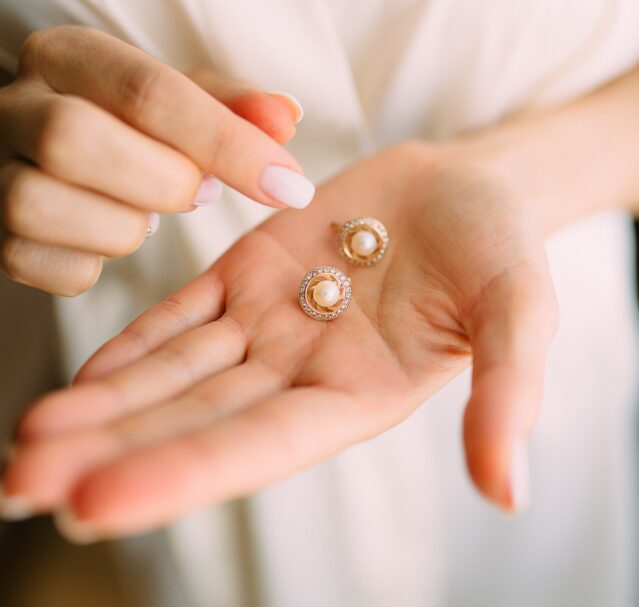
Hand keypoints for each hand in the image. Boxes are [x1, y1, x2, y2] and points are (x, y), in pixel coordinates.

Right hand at [0, 25, 309, 295]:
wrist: (55, 151)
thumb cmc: (132, 128)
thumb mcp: (182, 102)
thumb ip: (233, 108)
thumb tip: (287, 117)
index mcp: (70, 58)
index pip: (149, 93)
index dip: (229, 144)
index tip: (289, 185)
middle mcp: (15, 106)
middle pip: (73, 139)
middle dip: (162, 182)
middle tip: (201, 193)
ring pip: (44, 206)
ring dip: (123, 229)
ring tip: (147, 215)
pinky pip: (45, 267)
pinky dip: (92, 266)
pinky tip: (108, 241)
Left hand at [1, 142, 556, 539]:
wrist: (465, 186)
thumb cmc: (501, 247)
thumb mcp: (518, 312)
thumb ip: (506, 393)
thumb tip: (507, 491)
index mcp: (357, 395)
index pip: (258, 445)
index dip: (180, 473)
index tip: (94, 500)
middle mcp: (301, 373)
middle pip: (194, 420)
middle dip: (109, 452)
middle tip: (19, 485)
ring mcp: (269, 324)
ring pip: (174, 373)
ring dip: (102, 404)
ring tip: (26, 439)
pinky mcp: (250, 274)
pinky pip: (183, 315)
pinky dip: (133, 345)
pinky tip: (81, 376)